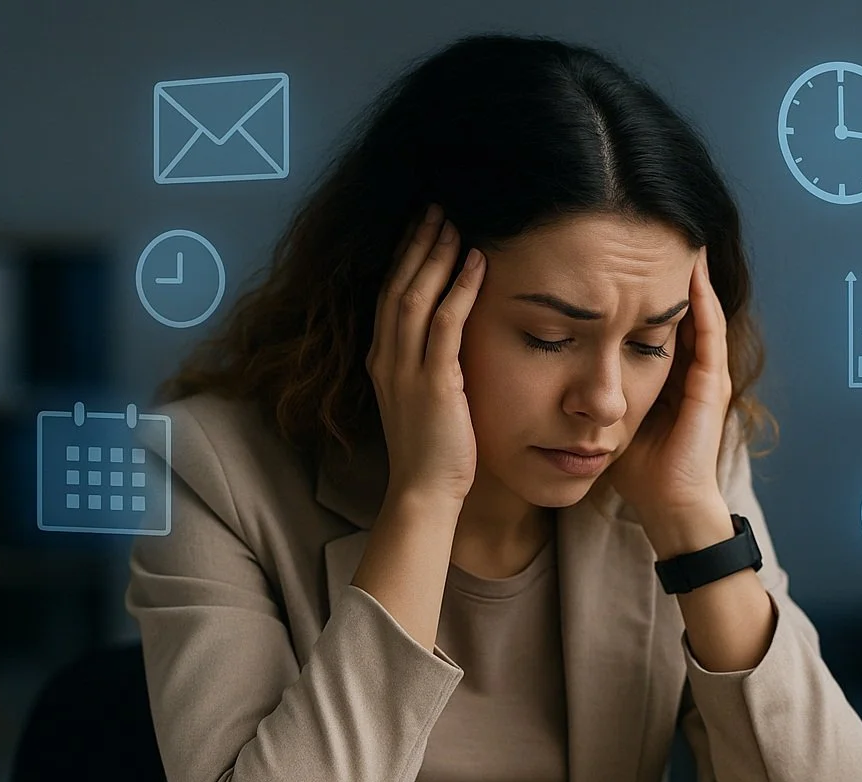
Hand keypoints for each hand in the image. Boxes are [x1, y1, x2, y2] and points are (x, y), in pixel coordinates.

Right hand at [367, 203, 485, 507]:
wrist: (424, 492)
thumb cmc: (433, 452)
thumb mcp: (423, 400)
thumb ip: (429, 366)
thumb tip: (450, 341)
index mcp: (383, 361)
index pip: (391, 296)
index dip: (405, 258)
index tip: (422, 228)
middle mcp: (388, 359)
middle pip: (398, 285)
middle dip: (416, 244)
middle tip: (436, 209)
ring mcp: (406, 370)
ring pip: (416, 296)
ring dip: (436, 255)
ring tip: (454, 222)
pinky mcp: (434, 383)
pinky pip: (446, 324)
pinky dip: (460, 288)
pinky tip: (477, 262)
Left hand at [605, 247, 733, 522]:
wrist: (667, 504)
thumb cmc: (636, 469)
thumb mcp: (606, 413)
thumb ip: (587, 386)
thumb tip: (547, 360)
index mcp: (664, 372)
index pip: (654, 316)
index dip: (641, 285)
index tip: (620, 251)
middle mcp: (689, 367)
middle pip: (679, 306)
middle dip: (666, 270)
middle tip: (653, 229)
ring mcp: (705, 373)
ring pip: (700, 311)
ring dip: (691, 275)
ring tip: (680, 236)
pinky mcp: (712, 384)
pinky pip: (709, 333)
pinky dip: (702, 303)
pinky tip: (691, 275)